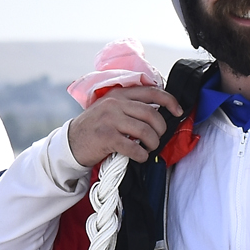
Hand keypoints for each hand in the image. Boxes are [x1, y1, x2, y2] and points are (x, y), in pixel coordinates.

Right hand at [66, 83, 181, 165]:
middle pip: (152, 114)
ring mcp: (110, 120)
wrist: (70, 143)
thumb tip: (158, 114)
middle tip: (158, 138)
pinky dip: (141, 154)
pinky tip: (140, 157)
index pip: (151, 92)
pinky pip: (133, 147)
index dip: (170, 101)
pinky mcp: (106, 137)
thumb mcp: (109, 109)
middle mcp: (115, 104)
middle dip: (161, 129)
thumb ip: (129, 106)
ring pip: (145, 130)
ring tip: (149, 148)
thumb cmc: (95, 128)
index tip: (179, 112)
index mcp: (119, 94)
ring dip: (153, 143)